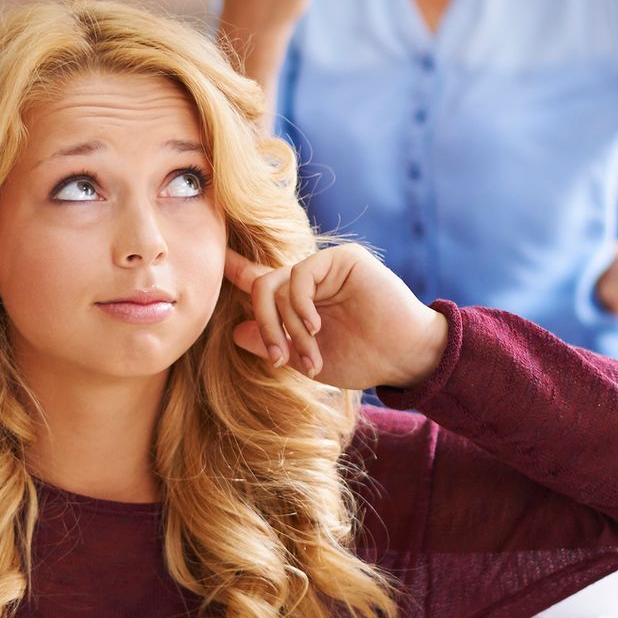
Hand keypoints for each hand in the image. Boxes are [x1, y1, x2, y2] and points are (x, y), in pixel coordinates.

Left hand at [224, 245, 446, 390]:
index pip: (259, 280)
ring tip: (309, 356)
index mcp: (299, 300)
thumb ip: (273, 343)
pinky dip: (300, 306)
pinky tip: (317, 327)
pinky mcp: (341, 258)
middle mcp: (308, 279)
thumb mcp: (306, 358)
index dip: (235, 269)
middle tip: (278, 359)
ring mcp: (324, 266)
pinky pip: (299, 276)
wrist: (404, 357)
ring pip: (276, 285)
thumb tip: (236, 331)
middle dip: (265, 328)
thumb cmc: (362, 359)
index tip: (213, 257)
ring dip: (287, 328)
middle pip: (260, 289)